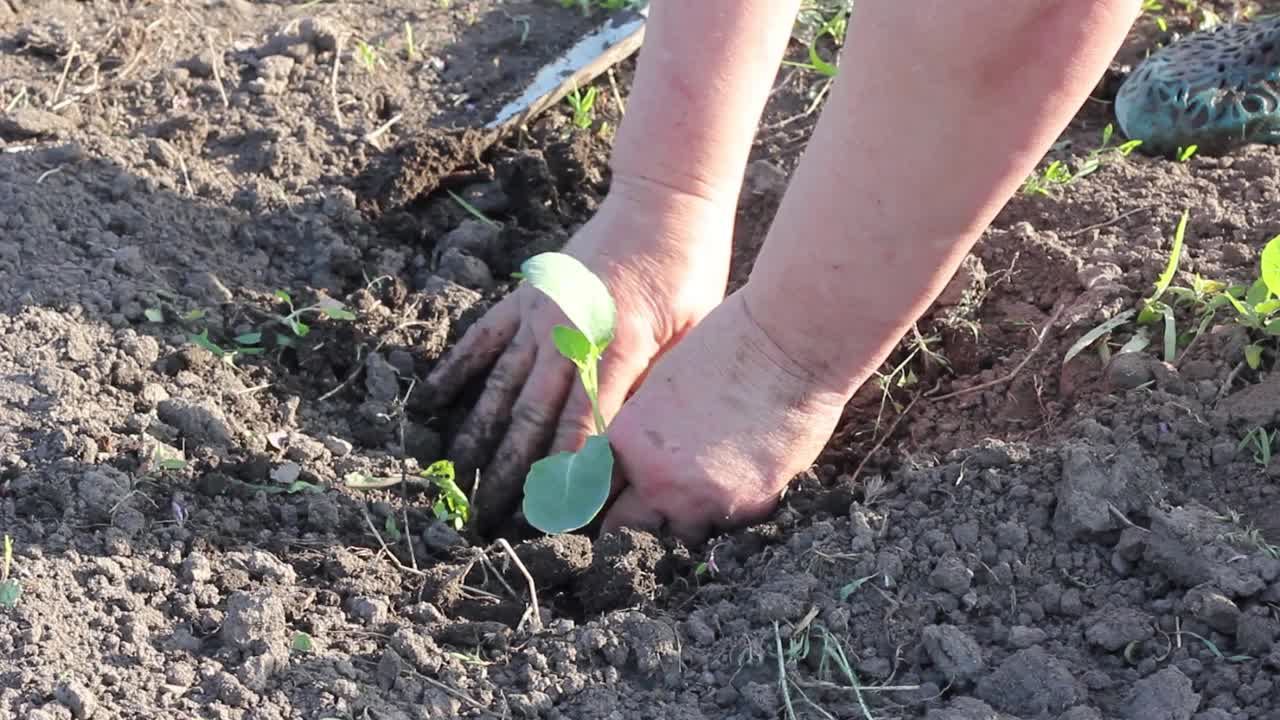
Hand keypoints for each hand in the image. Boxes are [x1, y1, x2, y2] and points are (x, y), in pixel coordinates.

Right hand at [420, 181, 733, 529]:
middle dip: (511, 474)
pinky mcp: (525, 295)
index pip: (585, 426)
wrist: (663, 201)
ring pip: (500, 386)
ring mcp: (541, 312)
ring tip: (457, 480)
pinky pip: (482, 339)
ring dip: (477, 436)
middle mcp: (570, 332)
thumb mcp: (691, 334)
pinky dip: (454, 371)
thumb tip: (626, 449)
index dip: (565, 476)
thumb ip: (653, 387)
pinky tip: (428, 405)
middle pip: (532, 417)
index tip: (549, 518)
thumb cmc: (690, 271)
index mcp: (619, 344)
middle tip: (490, 519)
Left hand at [599, 290, 852, 542]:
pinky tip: (740, 479)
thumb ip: (644, 433)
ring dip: (685, 519)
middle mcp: (658, 480)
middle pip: (627, 526)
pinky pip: (729, 525)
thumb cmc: (725, 346)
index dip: (598, 498)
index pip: (593, 490)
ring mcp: (704, 500)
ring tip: (701, 491)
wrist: (788, 344)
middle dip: (635, 520)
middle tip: (647, 509)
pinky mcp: (750, 506)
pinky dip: (730, 510)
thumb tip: (638, 462)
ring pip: (681, 534)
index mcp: (628, 442)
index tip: (602, 504)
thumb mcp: (661, 386)